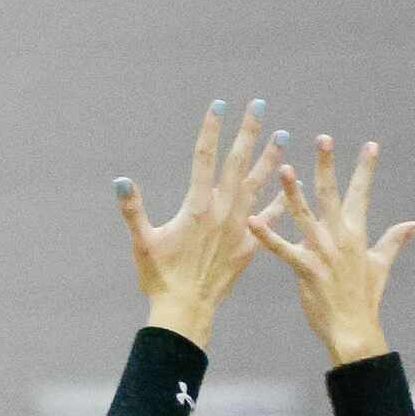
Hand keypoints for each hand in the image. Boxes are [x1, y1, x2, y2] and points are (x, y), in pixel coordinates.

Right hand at [114, 99, 287, 345]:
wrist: (187, 311)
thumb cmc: (160, 278)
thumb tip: (120, 180)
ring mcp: (239, 227)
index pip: (204, 158)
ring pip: (259, 185)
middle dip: (247, 132)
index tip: (219, 104)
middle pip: (238, 162)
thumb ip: (132, 209)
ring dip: (271, 158)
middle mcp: (222, 211)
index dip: (211, 129)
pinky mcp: (250, 246)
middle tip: (258, 105)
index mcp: (197, 206)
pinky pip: (271, 218)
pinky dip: (283, 199)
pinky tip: (293, 184)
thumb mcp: (142, 241)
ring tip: (283, 135)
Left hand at [253, 137, 414, 365]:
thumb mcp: (380, 266)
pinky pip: (282, 250)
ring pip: (305, 216)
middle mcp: (340, 239)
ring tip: (283, 168)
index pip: (362, 194)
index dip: (365, 169)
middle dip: (327, 166)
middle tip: (323, 138)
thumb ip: (394, 241)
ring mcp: (322, 253)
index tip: (370, 145)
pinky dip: (268, 235)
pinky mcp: (306, 270)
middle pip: (332, 195)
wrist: (353, 331)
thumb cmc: (364, 299)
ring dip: (293, 192)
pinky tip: (253, 220)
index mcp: (356, 235)